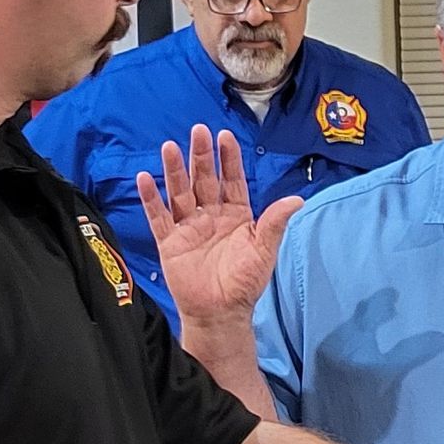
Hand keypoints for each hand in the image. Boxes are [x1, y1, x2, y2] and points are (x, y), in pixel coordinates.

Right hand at [137, 124, 303, 321]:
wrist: (220, 312)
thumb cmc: (244, 282)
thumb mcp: (264, 250)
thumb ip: (275, 222)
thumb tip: (298, 198)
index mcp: (235, 214)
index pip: (231, 179)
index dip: (228, 158)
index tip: (224, 136)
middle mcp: (211, 215)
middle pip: (204, 179)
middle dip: (201, 156)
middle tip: (198, 131)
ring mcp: (188, 227)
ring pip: (180, 192)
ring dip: (175, 170)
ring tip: (170, 147)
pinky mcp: (169, 242)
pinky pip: (158, 217)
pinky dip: (151, 199)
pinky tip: (145, 178)